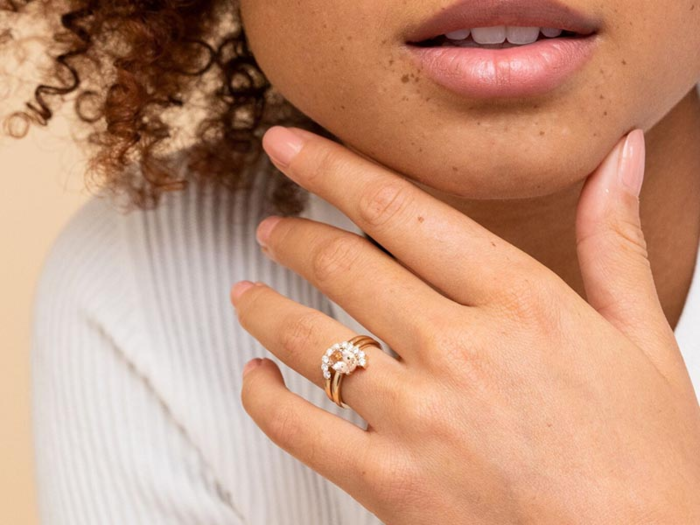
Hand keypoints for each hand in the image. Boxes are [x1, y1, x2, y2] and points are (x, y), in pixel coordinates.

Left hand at [231, 126, 699, 523]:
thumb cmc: (649, 462)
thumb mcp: (645, 339)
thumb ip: (615, 241)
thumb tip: (621, 156)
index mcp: (523, 303)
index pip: (401, 209)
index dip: (333, 167)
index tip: (291, 146)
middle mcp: (462, 350)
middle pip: (344, 266)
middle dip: (293, 236)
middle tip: (271, 227)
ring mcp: (420, 418)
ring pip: (310, 340)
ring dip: (265, 307)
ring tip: (245, 293)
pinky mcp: (392, 484)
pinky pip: (299, 428)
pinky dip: (263, 396)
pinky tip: (256, 375)